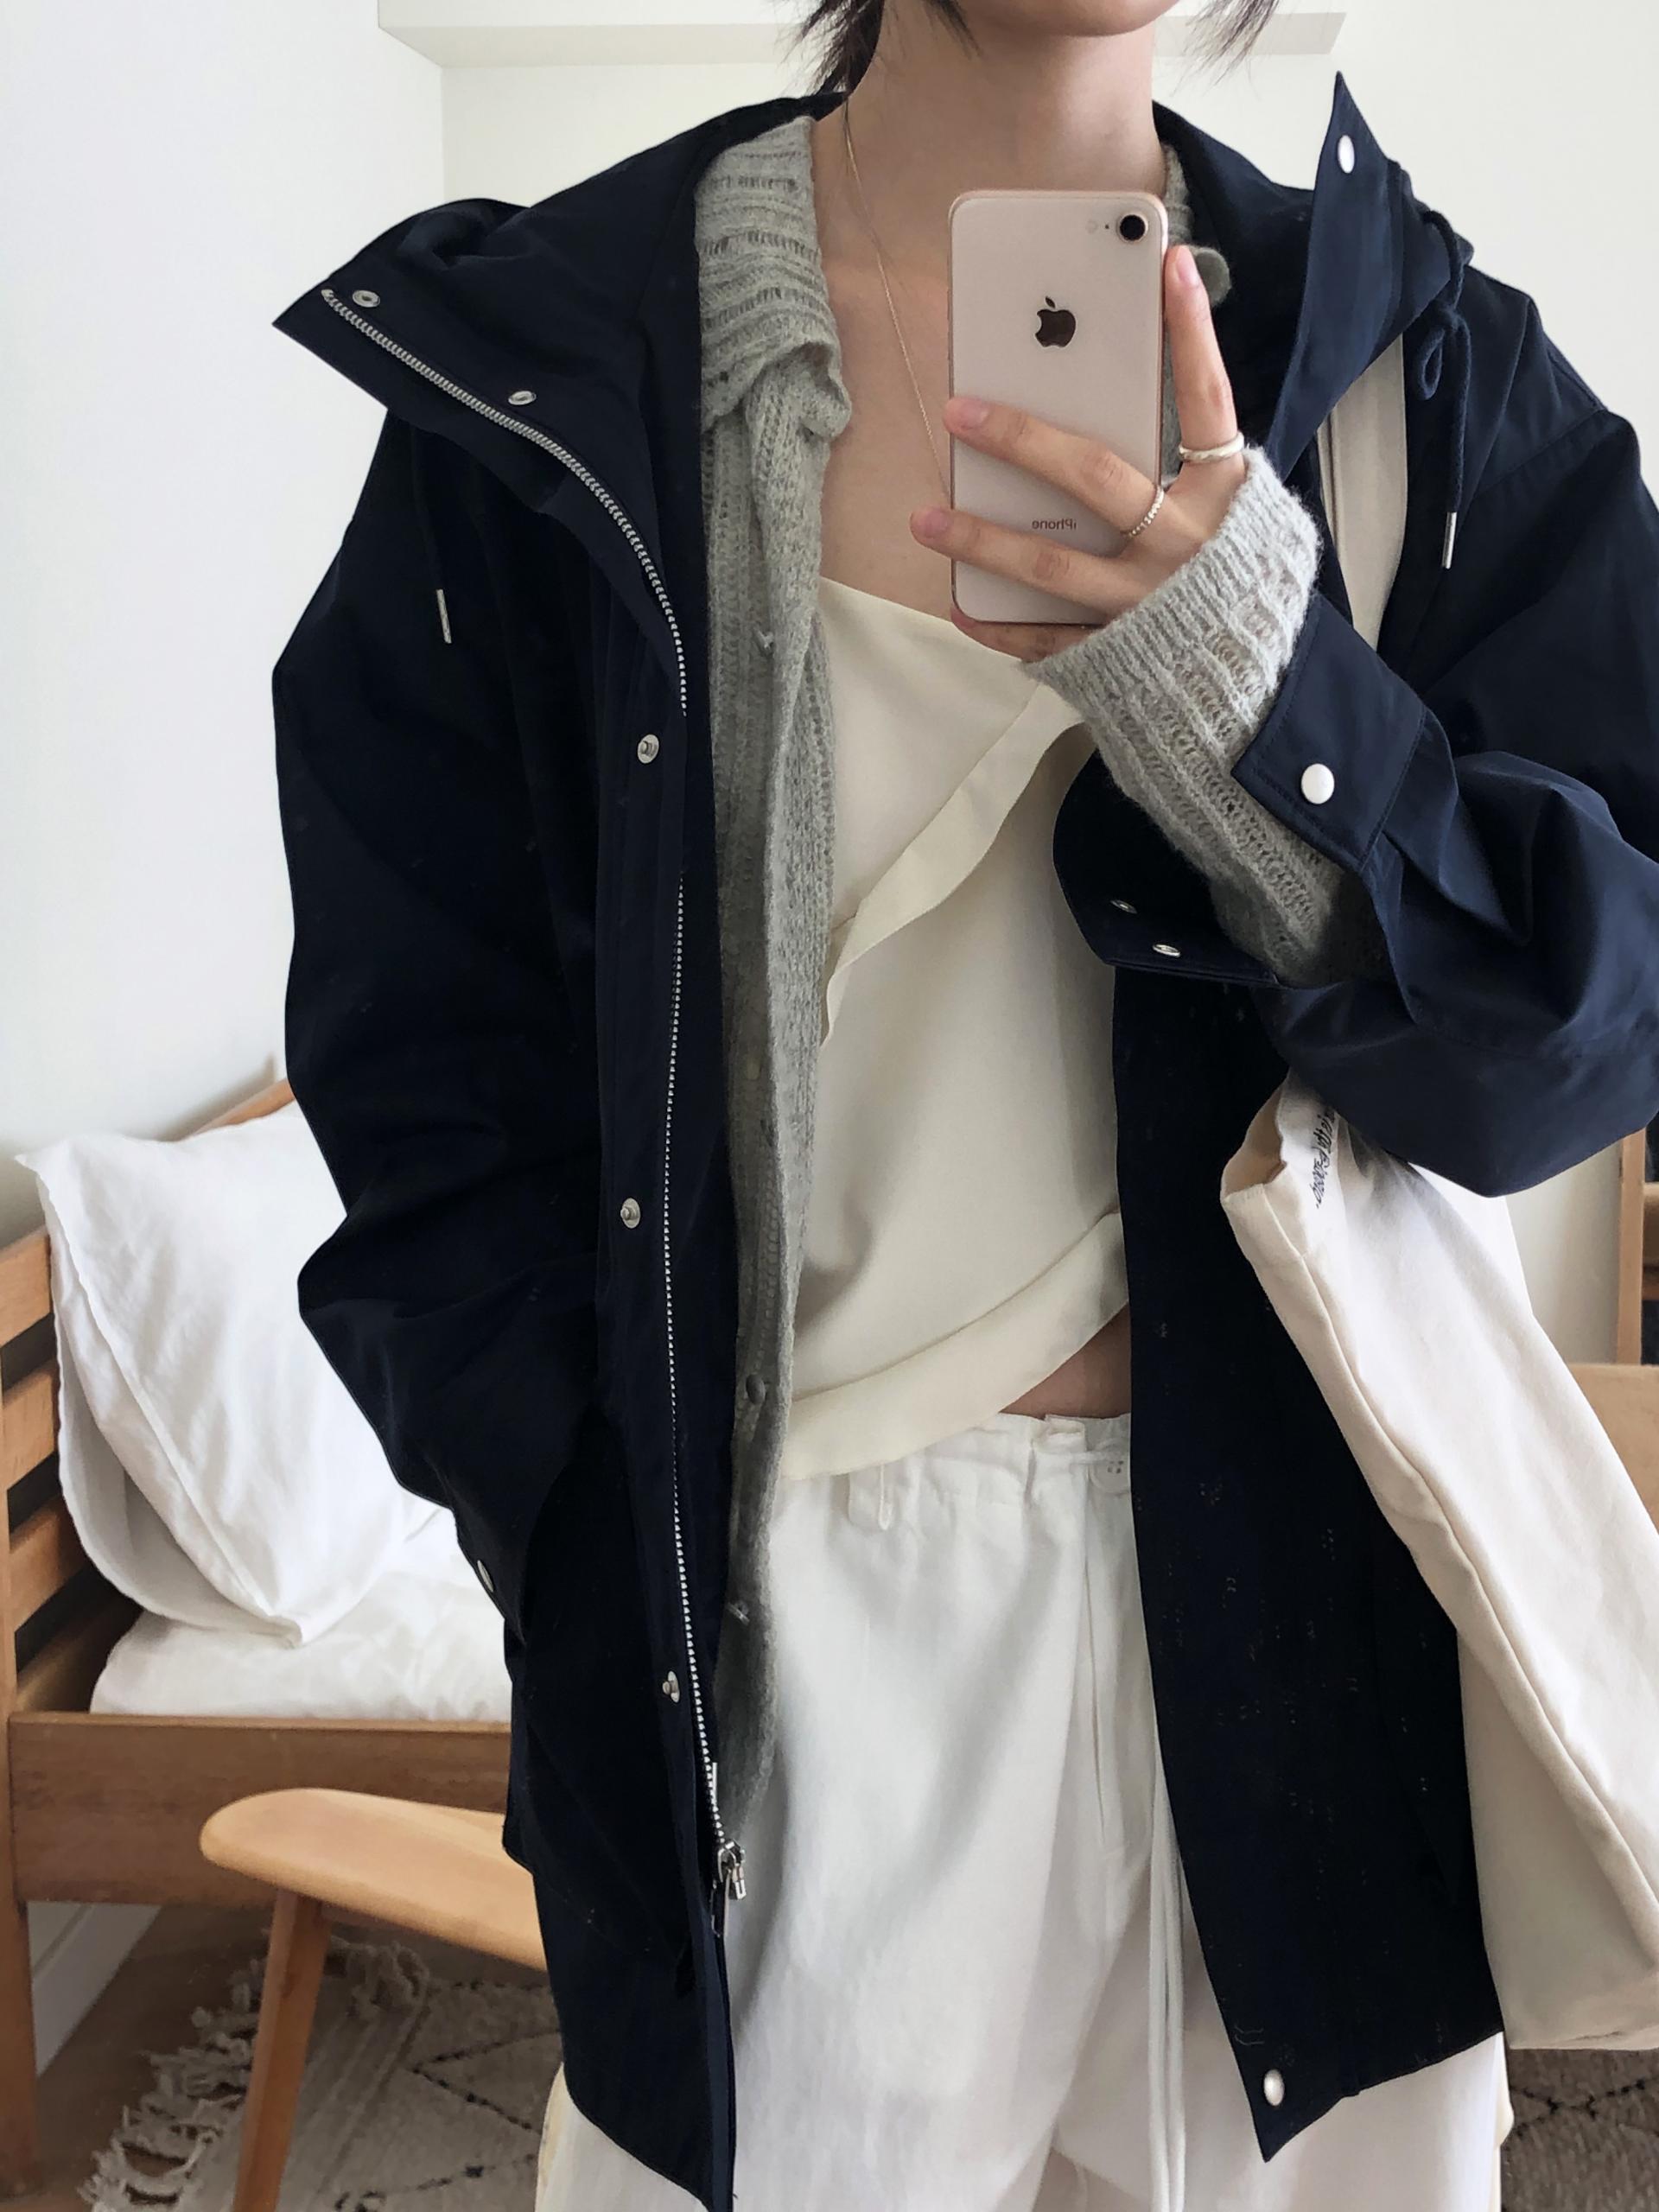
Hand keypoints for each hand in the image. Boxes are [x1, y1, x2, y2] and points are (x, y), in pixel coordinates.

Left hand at [909, 242, 1247, 661]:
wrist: (1251, 691)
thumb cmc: (1227, 580)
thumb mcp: (1224, 511)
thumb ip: (1177, 459)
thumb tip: (1098, 392)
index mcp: (1223, 498)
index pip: (1207, 400)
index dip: (1190, 331)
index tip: (1166, 261)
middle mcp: (1185, 548)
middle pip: (1095, 478)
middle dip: (1021, 438)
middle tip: (959, 410)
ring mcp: (1145, 605)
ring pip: (1051, 564)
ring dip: (980, 539)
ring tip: (925, 518)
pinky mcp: (1117, 653)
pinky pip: (1044, 637)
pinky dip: (998, 622)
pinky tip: (957, 601)